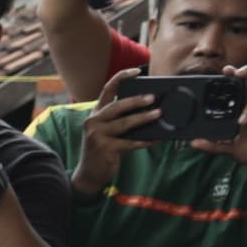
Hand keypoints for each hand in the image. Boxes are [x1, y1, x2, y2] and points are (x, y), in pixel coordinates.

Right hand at [74, 70, 162, 197]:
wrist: (89, 175)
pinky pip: (129, 143)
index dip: (121, 77)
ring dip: (143, 118)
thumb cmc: (102, 150)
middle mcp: (93, 121)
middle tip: (152, 98)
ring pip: (124, 123)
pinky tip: (155, 139)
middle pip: (117, 106)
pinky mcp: (104, 148)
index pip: (107, 89)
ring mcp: (97, 135)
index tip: (136, 71)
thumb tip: (147, 111)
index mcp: (95, 113)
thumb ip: (119, 120)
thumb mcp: (106, 131)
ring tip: (158, 114)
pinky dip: (143, 141)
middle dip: (136, 101)